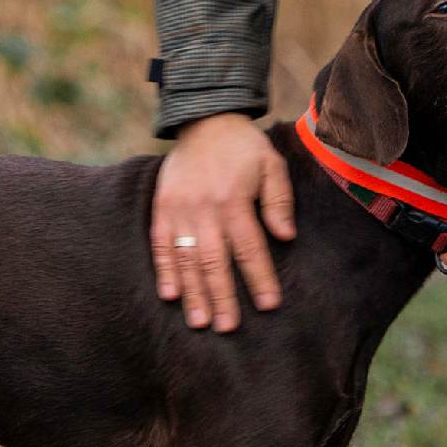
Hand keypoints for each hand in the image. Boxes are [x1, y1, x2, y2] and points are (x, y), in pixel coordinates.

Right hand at [150, 113, 296, 331]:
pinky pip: (160, 245)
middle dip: (223, 296)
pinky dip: (164, 271)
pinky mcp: (162, 208)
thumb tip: (286, 237)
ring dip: (194, 293)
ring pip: (186, 259)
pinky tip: (170, 295)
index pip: (249, 248)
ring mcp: (179, 210)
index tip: (269, 304)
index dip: (259, 277)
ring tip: (201, 322)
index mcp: (234, 200)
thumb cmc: (244, 146)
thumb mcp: (271, 164)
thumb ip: (279, 200)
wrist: (204, 119)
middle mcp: (204, 209)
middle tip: (229, 327)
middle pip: (215, 261)